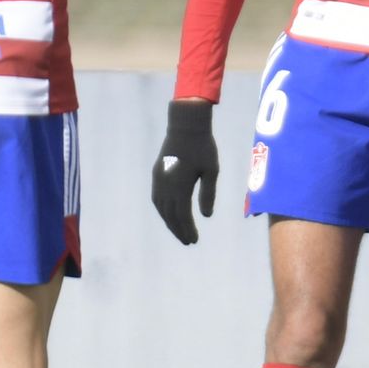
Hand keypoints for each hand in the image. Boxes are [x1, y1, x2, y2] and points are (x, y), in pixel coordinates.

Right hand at [151, 100, 218, 244]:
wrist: (185, 126)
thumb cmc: (203, 147)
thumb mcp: (211, 170)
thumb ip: (208, 193)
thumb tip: (206, 216)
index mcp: (180, 186)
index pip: (182, 215)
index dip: (187, 229)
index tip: (194, 240)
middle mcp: (166, 185)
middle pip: (170, 215)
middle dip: (178, 230)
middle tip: (188, 241)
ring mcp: (159, 180)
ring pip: (161, 208)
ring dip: (169, 221)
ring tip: (179, 231)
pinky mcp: (157, 173)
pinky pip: (157, 198)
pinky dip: (163, 210)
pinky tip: (169, 214)